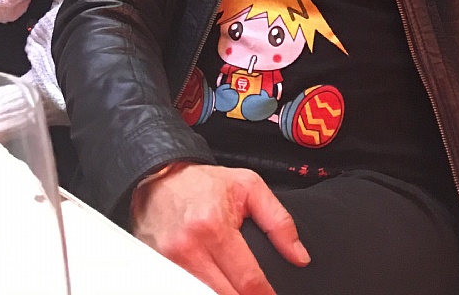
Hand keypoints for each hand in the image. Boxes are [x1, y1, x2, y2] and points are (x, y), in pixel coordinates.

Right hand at [130, 163, 307, 294]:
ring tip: (238, 288)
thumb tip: (299, 255)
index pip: (247, 279)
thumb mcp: (248, 187)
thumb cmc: (202, 182)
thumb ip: (279, 221)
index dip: (265, 294)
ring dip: (226, 294)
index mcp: (214, 227)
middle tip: (256, 292)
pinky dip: (204, 289)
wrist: (160, 176)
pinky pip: (186, 290)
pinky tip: (217, 284)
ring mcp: (171, 262)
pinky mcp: (161, 267)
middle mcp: (190, 248)